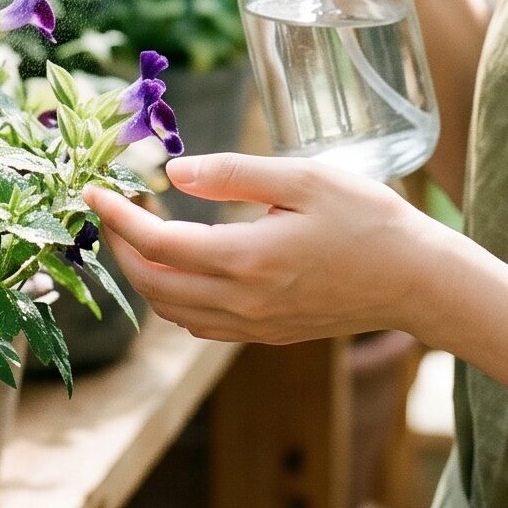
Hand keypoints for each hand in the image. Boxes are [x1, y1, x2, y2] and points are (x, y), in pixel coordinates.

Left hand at [83, 153, 447, 345]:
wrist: (415, 280)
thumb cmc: (366, 219)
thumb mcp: (303, 178)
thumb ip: (234, 174)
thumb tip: (174, 172)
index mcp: (247, 260)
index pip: (157, 244)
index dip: (117, 218)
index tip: (93, 192)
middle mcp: (242, 302)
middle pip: (152, 285)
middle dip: (120, 247)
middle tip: (112, 209)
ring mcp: (253, 326)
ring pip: (170, 310)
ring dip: (143, 274)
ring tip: (139, 232)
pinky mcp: (266, 335)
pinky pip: (199, 323)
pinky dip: (173, 297)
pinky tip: (180, 265)